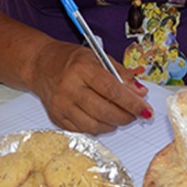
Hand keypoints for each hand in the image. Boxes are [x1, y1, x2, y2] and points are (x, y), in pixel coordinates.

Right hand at [28, 40, 149, 134]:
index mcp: (82, 68)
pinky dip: (97, 128)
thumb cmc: (71, 60)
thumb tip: (140, 93)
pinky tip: (102, 120)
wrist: (40, 64)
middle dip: (125, 117)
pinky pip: (82, 130)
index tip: (146, 110)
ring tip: (119, 117)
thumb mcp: (98, 57)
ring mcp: (61, 105)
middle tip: (136, 115)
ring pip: (94, 125)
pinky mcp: (56, 117)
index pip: (112, 90)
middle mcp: (69, 87)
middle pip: (104, 111)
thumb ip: (121, 74)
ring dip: (112, 125)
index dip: (132, 103)